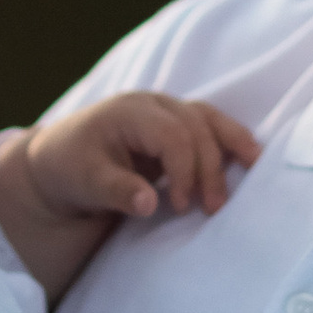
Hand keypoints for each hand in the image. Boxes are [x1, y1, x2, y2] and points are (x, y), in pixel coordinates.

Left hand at [17, 90, 259, 225]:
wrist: (57, 162)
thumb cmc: (68, 169)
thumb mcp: (83, 183)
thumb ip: (116, 191)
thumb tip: (150, 203)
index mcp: (128, 111)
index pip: (172, 135)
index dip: (184, 170)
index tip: (181, 206)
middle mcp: (152, 104)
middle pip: (196, 126)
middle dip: (209, 167)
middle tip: (212, 208)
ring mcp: (166, 111)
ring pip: (209, 119)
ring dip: (232, 144)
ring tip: (255, 167)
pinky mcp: (175, 125)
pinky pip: (209, 126)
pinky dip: (229, 140)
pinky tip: (249, 157)